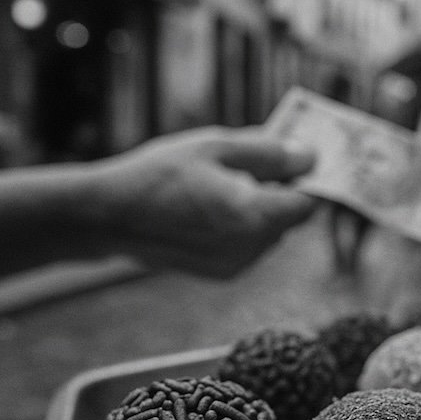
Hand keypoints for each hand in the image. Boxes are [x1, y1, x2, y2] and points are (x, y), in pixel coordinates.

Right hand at [88, 126, 317, 276]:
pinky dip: (242, 227)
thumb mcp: (216, 146)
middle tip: (246, 167)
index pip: (309, 203)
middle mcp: (253, 247)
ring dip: (260, 210)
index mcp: (255, 214)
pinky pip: (250, 246)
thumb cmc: (160, 174)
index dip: (307, 181)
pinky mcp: (223, 273)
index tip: (292, 161)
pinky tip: (209, 210)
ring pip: (271, 233)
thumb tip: (311, 157)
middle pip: (290, 218)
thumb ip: (270, 153)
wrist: (109, 218)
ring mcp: (239, 264)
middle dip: (279, 192)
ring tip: (220, 186)